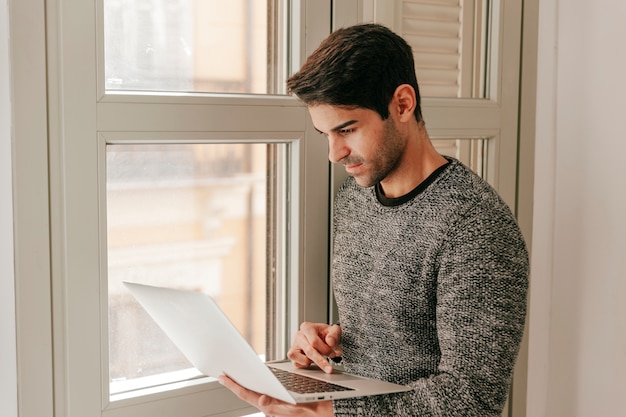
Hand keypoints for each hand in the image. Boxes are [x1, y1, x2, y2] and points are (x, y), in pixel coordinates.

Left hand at [218, 375, 332, 416]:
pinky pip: (265, 395)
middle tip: (223, 375)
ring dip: (244, 387)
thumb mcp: (297, 409)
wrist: (328, 415)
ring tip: (234, 378)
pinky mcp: (282, 404)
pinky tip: (255, 384)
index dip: (234, 386)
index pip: (248, 395)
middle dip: (235, 385)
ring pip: (255, 395)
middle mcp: (272, 407)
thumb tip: (261, 399)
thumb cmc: (314, 413)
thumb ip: (277, 407)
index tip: (223, 377)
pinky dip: (256, 388)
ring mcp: (276, 406)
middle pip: (248, 395)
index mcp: (273, 408)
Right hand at [288, 322, 341, 373]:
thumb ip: (334, 335)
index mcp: (307, 327)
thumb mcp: (334, 331)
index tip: (332, 354)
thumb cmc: (325, 334)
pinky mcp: (293, 355)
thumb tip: (330, 342)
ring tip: (318, 357)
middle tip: (329, 369)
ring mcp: (294, 346)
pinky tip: (311, 360)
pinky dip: (306, 365)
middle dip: (321, 361)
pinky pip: (297, 364)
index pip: (314, 341)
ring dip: (312, 362)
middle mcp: (299, 336)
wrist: (322, 337)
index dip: (325, 350)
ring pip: (301, 359)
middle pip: (309, 351)